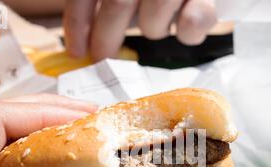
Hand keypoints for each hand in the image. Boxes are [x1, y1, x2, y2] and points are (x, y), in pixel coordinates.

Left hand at [64, 0, 216, 60]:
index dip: (79, 22)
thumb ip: (111, 1)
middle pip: (119, 4)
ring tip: (158, 23)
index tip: (77, 51)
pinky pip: (192, 23)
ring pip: (153, 19)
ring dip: (152, 29)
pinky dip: (187, 33)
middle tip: (104, 57)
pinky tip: (186, 28)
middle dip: (107, 38)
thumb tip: (84, 40)